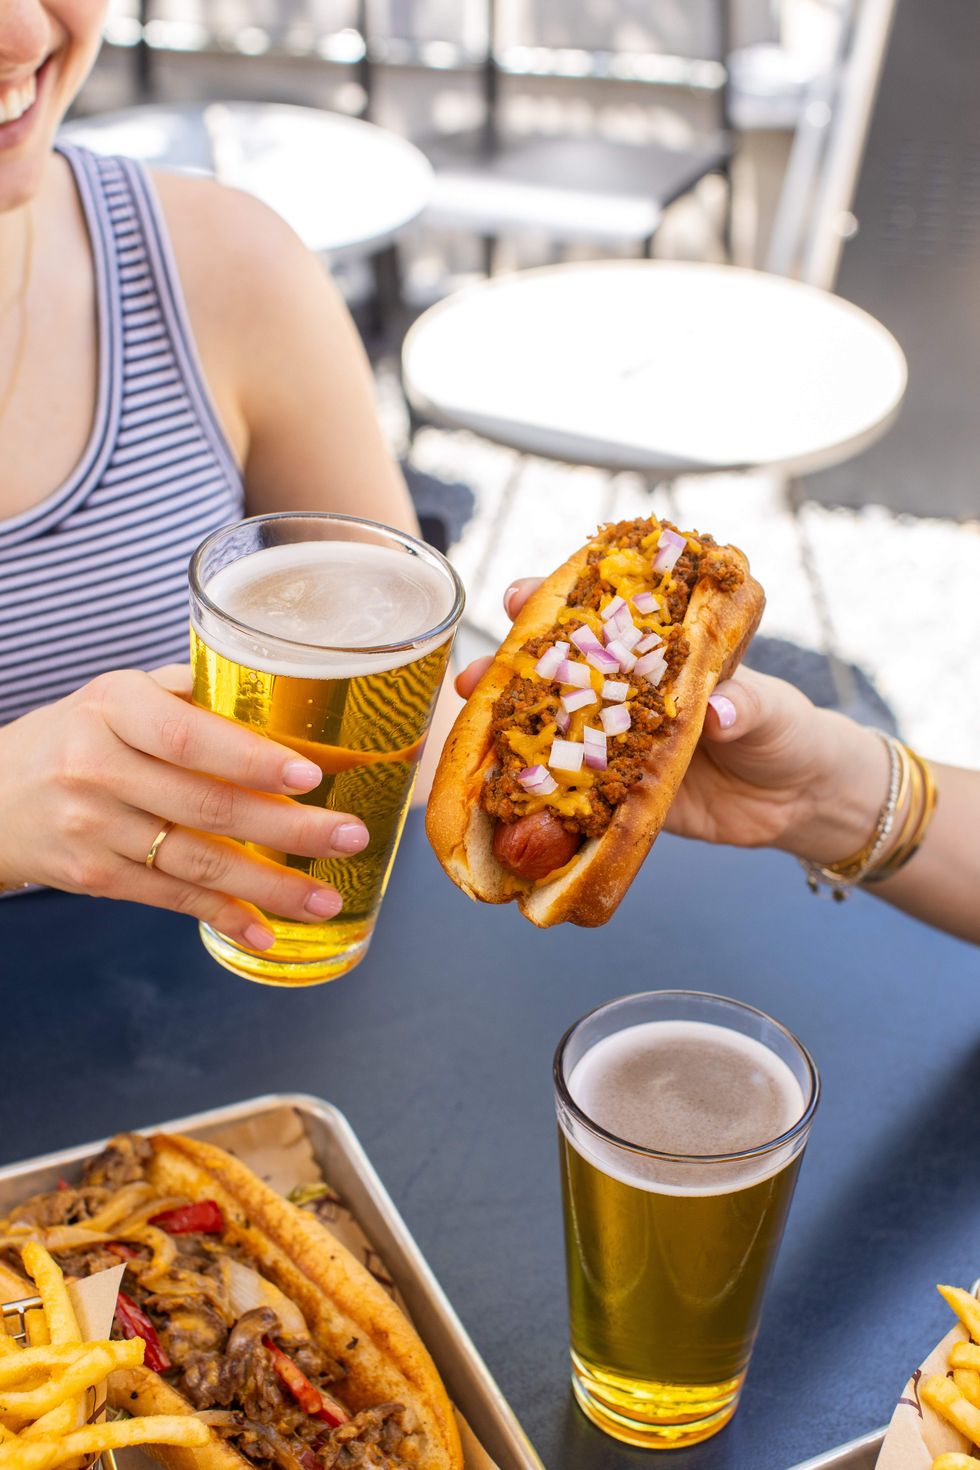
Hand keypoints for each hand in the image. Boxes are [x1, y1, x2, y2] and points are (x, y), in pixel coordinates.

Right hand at [0, 667, 369, 950]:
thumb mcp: (117, 697)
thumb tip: (279, 701)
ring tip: (325, 898)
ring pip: (197, 861)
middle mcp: (99, 768)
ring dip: (269, 885)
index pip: (187, 735)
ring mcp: (94, 828)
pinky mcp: (95, 877)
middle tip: (349, 837)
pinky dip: (223, 915)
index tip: (310, 775)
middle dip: (289, 829)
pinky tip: (266, 927)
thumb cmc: (75, 737)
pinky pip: (172, 897)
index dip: (251, 758)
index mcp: (114, 708)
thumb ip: (187, 697)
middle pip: (207, 805)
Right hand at [456, 581, 886, 864]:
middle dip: (509, 669)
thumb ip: (747, 707)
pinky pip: (571, 799)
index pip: (601, 617)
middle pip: (558, 674)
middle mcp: (627, 695)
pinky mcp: (618, 798)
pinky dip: (535, 801)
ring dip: (504, 733)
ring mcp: (617, 747)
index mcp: (659, 653)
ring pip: (551, 734)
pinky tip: (499, 801)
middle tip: (476, 673)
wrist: (801, 801)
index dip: (557, 604)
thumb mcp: (772, 711)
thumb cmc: (788, 732)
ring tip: (468, 730)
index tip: (524, 597)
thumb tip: (721, 712)